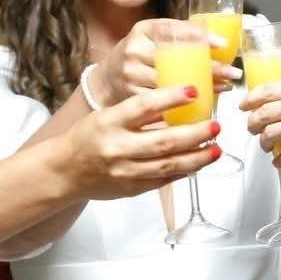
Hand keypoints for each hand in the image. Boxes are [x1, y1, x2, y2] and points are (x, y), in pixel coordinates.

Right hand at [59, 84, 221, 199]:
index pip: (143, 106)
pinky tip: (199, 163)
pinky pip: (163, 180)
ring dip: (197, 157)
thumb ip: (138, 113)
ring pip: (169, 165)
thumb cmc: (88, 138)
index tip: (193, 90)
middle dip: (195, 134)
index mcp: (109, 122)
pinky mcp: (131, 189)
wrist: (64, 171)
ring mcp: (125, 171)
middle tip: (215, 125)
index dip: (170, 98)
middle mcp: (117, 147)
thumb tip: (178, 103)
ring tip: (216, 148)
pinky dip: (184, 171)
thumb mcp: (107, 116)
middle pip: (164, 141)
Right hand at [95, 18, 239, 104]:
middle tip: (232, 72)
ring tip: (224, 87)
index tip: (222, 45)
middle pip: (177, 60)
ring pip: (172, 83)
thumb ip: (178, 34)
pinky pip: (163, 103)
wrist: (107, 79)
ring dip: (202, 87)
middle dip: (208, 67)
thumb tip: (219, 41)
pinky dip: (186, 105)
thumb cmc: (139, 55)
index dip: (199, 37)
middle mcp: (134, 50)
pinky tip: (204, 103)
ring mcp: (130, 75)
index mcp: (143, 30)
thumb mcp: (152, 36)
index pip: (174, 30)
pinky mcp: (131, 97)